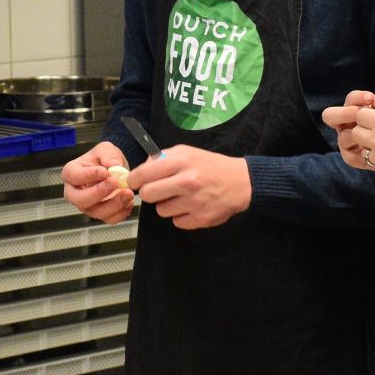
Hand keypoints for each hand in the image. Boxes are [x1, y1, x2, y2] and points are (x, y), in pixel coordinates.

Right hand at [61, 141, 134, 224]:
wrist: (115, 170)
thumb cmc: (103, 159)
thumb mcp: (105, 149)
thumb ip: (108, 155)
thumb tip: (113, 166)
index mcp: (71, 173)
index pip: (74, 176)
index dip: (89, 175)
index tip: (105, 172)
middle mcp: (75, 193)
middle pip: (80, 200)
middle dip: (99, 193)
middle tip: (115, 183)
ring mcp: (87, 206)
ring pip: (96, 212)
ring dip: (114, 204)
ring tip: (128, 193)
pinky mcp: (100, 214)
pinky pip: (109, 219)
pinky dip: (121, 212)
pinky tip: (128, 202)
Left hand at [129, 144, 250, 228]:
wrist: (241, 181)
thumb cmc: (210, 165)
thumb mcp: (187, 152)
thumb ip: (162, 158)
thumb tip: (140, 170)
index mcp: (181, 162)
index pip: (143, 174)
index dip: (133, 180)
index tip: (134, 182)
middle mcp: (187, 181)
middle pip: (147, 195)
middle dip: (150, 193)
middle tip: (159, 190)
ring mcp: (195, 202)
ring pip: (161, 211)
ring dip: (167, 205)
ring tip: (181, 197)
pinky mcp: (201, 219)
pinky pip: (176, 222)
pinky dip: (181, 216)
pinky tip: (192, 206)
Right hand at [321, 90, 374, 165]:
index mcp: (360, 111)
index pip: (352, 100)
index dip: (357, 98)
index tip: (370, 98)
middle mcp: (350, 125)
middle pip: (331, 116)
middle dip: (343, 113)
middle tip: (357, 113)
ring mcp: (350, 142)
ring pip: (342, 136)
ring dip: (354, 135)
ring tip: (371, 137)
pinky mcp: (354, 158)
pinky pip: (349, 157)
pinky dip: (358, 155)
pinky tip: (371, 152)